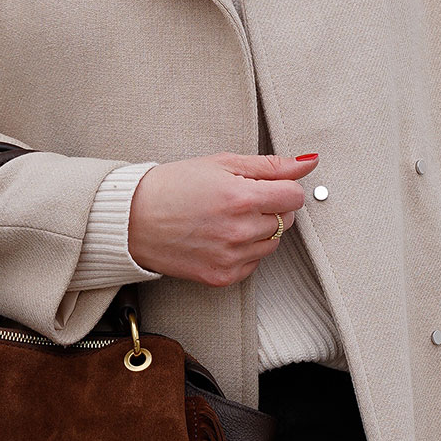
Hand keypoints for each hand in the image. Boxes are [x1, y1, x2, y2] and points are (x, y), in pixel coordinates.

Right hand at [127, 153, 318, 287]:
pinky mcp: (222, 277)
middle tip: (240, 200)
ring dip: (260, 230)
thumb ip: (269, 165)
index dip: (285, 188)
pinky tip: (220, 237)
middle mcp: (240, 231)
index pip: (295, 197)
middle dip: (271, 208)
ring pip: (272, 244)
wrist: (133, 219)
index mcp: (241, 198)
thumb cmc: (173, 186)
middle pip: (286, 221)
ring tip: (228, 218)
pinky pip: (253, 264)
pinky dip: (244, 251)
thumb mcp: (221, 164)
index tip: (268, 186)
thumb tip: (307, 163)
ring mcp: (232, 258)